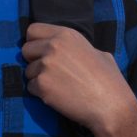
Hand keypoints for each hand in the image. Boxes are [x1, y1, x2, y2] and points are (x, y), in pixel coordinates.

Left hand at [22, 22, 136, 136]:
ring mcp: (46, 65)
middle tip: (50, 72)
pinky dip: (40, 93)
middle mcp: (53, 46)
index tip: (42, 52)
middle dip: (34, 61)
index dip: (36, 42)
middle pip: (25, 50)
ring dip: (38, 79)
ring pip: (28, 71)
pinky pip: (31, 88)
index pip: (32, 30)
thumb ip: (77, 48)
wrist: (111, 106)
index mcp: (67, 34)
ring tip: (58, 87)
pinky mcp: (42, 85)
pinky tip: (58, 96)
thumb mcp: (98, 53)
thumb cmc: (109, 81)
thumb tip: (71, 51)